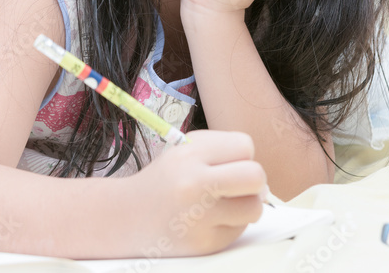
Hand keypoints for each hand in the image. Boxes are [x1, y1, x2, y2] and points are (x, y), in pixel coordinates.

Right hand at [123, 130, 265, 256]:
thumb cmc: (163, 181)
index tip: (229, 163)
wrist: (126, 217)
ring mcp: (200, 217)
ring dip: (246, 205)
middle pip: (255, 176)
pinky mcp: (205, 243)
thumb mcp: (183, 152)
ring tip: (225, 204)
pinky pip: (239, 230)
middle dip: (255, 181)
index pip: (244, 146)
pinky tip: (209, 221)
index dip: (242, 155)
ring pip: (254, 207)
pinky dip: (231, 224)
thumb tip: (262, 182)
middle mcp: (193, 184)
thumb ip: (222, 153)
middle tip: (240, 186)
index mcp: (188, 155)